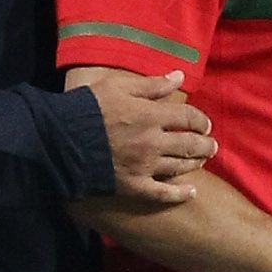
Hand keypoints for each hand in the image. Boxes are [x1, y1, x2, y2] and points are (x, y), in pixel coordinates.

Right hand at [82, 69, 215, 209]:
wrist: (61, 140)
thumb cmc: (88, 108)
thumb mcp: (118, 86)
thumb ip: (151, 84)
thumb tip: (178, 76)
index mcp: (151, 115)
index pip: (188, 118)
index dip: (201, 120)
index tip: (204, 123)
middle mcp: (153, 142)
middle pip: (190, 144)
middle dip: (205, 144)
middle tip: (211, 145)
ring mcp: (144, 166)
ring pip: (180, 167)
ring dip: (196, 163)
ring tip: (203, 160)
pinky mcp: (133, 185)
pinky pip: (162, 193)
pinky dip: (180, 194)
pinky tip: (192, 192)